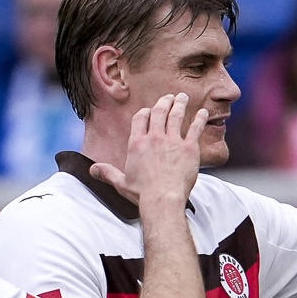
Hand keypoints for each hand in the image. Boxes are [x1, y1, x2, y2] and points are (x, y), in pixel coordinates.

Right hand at [92, 93, 206, 207]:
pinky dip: (200, 119)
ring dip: (180, 104)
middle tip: (169, 98)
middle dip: (165, 102)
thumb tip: (92, 169)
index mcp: (137, 144)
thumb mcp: (121, 183)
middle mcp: (154, 138)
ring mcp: (173, 141)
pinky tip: (203, 113)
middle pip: (160, 112)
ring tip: (182, 98)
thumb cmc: (142, 194)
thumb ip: (107, 173)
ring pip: (177, 115)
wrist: (162, 200)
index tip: (149, 111)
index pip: (140, 118)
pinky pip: (195, 128)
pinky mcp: (188, 148)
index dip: (145, 112)